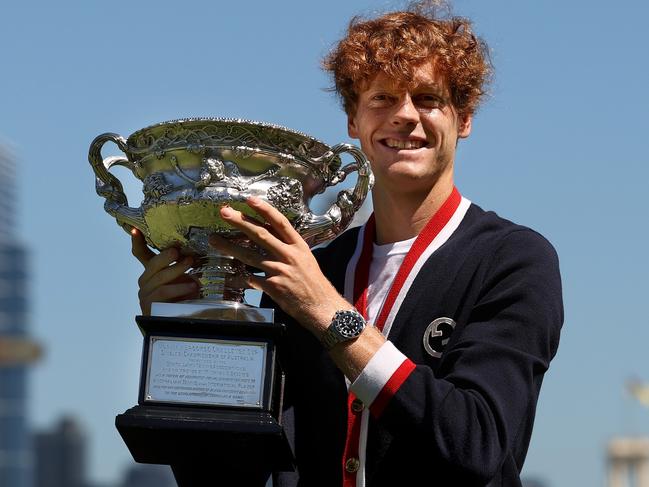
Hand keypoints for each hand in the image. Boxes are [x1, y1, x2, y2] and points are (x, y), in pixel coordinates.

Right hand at [131, 229, 198, 314]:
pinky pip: (163, 293)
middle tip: (183, 254)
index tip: (135, 230)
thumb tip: (195, 251)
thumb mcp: (184, 278)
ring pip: (160, 278)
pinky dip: (179, 289)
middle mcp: (145, 280)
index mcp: (152, 271)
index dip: (137, 241)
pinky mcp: (149, 305)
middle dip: (167, 257)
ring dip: (178, 272)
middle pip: (153, 264)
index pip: (140, 253)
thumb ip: (184, 265)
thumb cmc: (182, 298)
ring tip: (193, 269)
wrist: (176, 325)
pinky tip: (192, 288)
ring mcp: (145, 293)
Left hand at [208, 197, 350, 334]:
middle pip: (260, 234)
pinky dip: (239, 279)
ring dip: (229, 247)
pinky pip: (250, 280)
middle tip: (224, 213)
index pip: (279, 222)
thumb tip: (271, 238)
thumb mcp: (306, 259)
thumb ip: (287, 248)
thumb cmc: (314, 283)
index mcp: (298, 246)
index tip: (250, 199)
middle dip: (241, 222)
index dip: (264, 209)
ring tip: (214, 240)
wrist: (321, 305)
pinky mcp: (273, 286)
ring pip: (249, 256)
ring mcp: (279, 271)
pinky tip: (228, 278)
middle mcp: (288, 255)